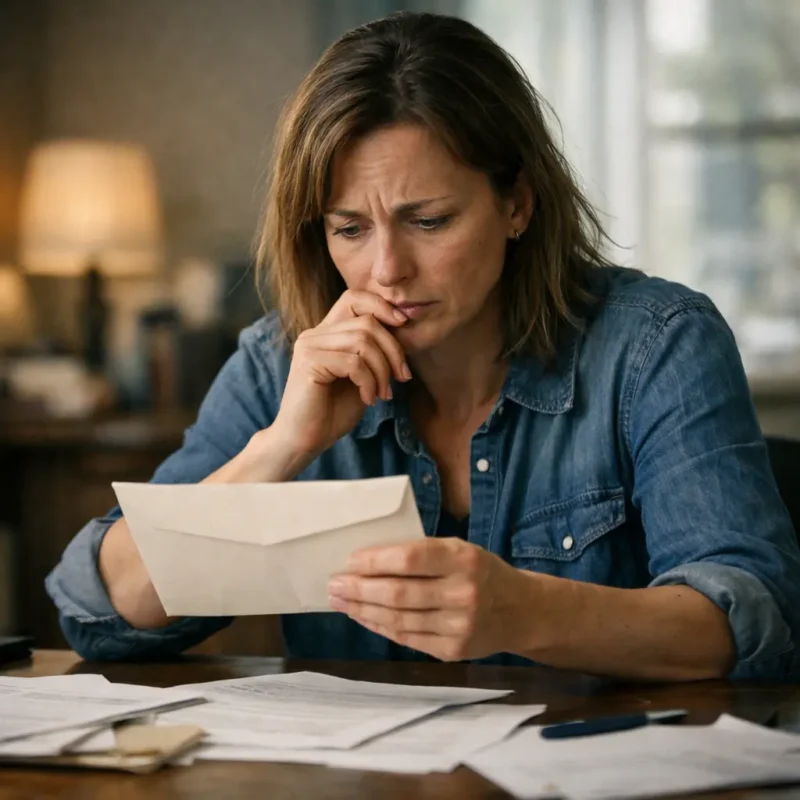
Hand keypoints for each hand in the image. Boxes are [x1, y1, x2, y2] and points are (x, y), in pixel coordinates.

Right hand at [271, 290, 411, 460]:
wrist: (304, 442)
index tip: (404, 326)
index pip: (355, 298)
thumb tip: (403, 329)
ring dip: (382, 370)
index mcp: (326, 333)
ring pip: (363, 341)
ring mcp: (309, 346)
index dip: (382, 306)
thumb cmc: (332, 413)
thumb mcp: (362, 377)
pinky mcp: (308, 362)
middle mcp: (314, 334)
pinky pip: (353, 362)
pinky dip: (369, 382)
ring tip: (383, 393)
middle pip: (367, 322)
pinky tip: (368, 399)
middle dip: (393, 350)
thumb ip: (374, 353)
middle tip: (401, 378)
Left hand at [327, 538, 530, 660]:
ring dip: (363, 610)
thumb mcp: (460, 550)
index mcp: (464, 559)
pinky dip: (380, 627)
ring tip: (341, 601)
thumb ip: (422, 554)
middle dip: (359, 589)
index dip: (376, 561)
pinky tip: (364, 617)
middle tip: (334, 584)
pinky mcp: (452, 651)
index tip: (350, 561)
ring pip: (398, 619)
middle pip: (399, 593)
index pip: (411, 558)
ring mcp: (458, 626)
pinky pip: (406, 638)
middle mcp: (463, 593)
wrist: (521, 611)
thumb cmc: (481, 572)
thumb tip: (368, 561)